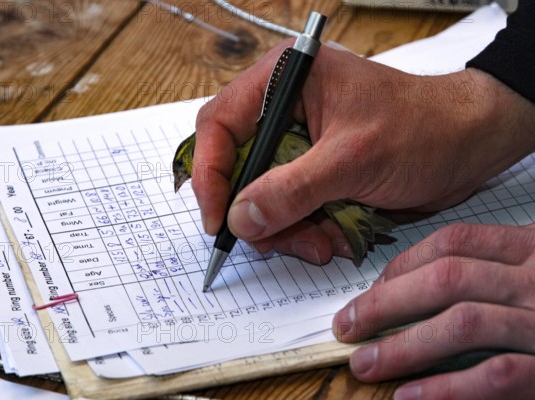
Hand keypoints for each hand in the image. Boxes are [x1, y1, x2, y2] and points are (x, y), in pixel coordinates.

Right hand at [192, 40, 534, 262]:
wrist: (470, 144)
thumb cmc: (423, 129)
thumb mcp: (354, 160)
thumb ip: (292, 190)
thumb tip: (240, 218)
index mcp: (286, 80)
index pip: (220, 125)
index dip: (211, 175)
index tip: (219, 220)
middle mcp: (284, 108)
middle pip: (238, 167)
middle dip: (257, 212)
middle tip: (275, 242)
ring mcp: (298, 143)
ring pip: (262, 195)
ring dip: (285, 228)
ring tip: (320, 244)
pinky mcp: (313, 170)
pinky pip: (289, 207)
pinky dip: (304, 229)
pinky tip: (333, 237)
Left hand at [333, 223, 534, 399]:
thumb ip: (493, 271)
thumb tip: (408, 288)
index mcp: (532, 247)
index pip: (452, 242)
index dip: (402, 265)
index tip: (371, 289)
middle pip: (445, 278)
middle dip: (384, 303)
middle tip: (346, 326)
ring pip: (463, 322)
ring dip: (403, 346)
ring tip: (364, 365)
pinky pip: (498, 374)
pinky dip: (448, 388)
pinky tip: (410, 396)